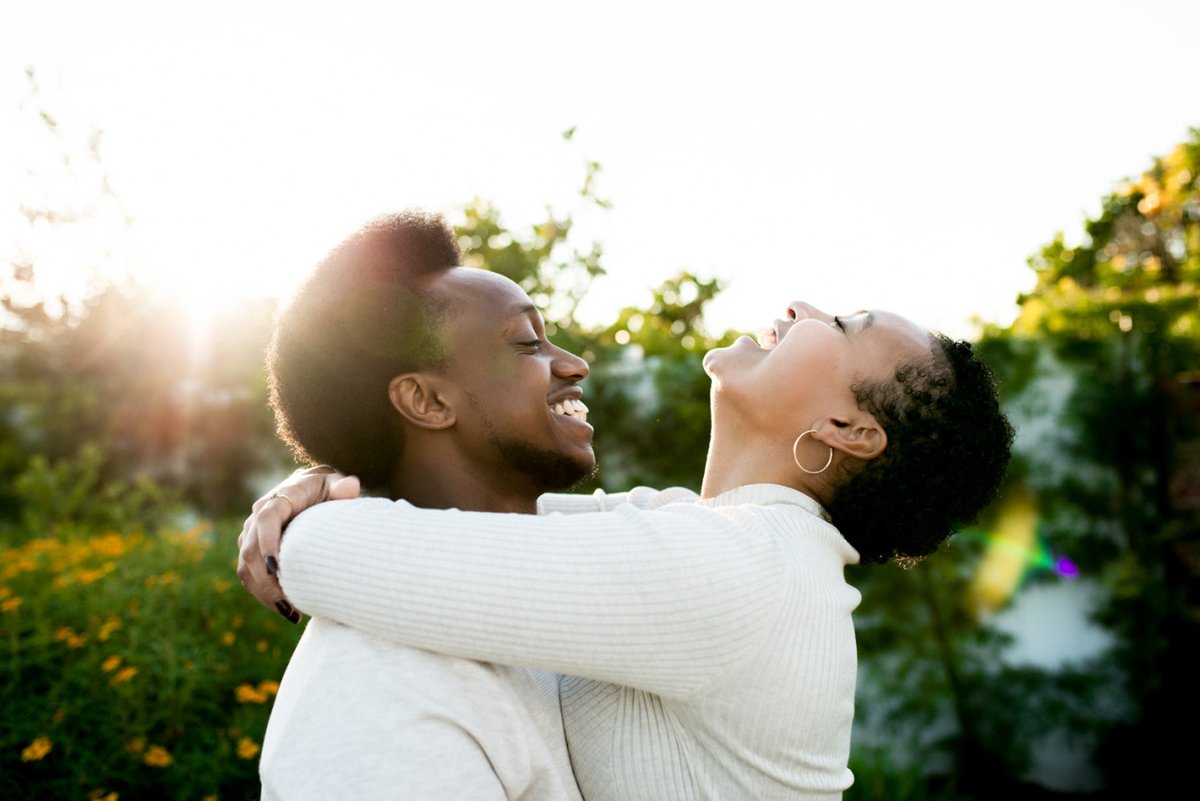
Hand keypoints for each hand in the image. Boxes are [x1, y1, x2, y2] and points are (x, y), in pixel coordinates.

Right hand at [236, 466, 360, 622]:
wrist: (310, 491)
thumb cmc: (326, 490)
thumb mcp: (335, 486)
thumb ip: (342, 488)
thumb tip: (351, 486)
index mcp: (279, 499)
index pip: (265, 519)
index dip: (267, 542)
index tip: (276, 568)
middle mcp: (258, 516)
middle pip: (250, 549)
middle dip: (265, 580)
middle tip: (288, 604)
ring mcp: (251, 535)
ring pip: (245, 567)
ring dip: (263, 593)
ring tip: (289, 612)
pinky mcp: (252, 551)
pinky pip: (249, 576)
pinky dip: (262, 594)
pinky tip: (285, 609)